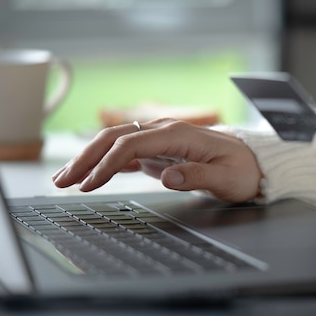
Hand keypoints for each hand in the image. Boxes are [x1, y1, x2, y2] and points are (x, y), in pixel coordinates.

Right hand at [52, 118, 262, 202]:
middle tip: (61, 180)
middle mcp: (165, 132)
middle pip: (115, 139)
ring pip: (115, 143)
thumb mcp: (227, 178)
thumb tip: (169, 176)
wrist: (254, 162)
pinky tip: (90, 175)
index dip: (107, 164)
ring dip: (89, 159)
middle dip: (86, 158)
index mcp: (179, 135)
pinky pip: (126, 153)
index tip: (89, 183)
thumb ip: (197, 176)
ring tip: (65, 178)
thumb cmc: (242, 170)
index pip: (132, 145)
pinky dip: (105, 163)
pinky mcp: (160, 151)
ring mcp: (160, 139)